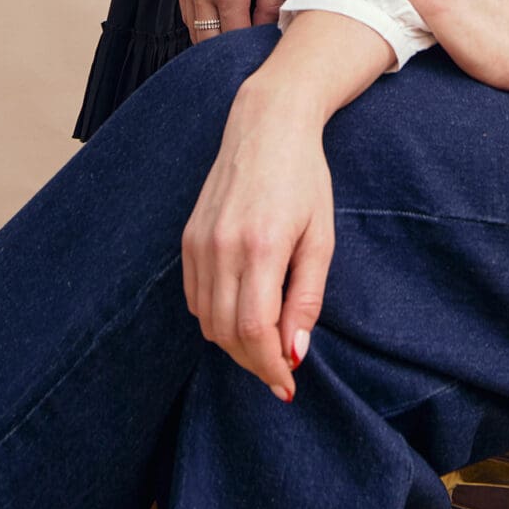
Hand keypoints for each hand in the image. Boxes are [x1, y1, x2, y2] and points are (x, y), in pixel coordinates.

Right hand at [177, 0, 288, 42]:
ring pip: (194, 30)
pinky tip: (222, 18)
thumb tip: (270, 27)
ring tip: (238, 36)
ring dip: (213, 39)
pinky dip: (203, 22)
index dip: (251, 49)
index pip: (235, 38)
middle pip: (208, 43)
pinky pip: (188, 13)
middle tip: (250, 50)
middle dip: (229, 52)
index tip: (266, 49)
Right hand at [181, 81, 332, 400]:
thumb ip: (306, 297)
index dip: (269, 366)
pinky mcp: (187, 238)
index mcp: (260, 246)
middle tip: (279, 372)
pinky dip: (215, 316)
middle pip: (225, 333)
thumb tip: (294, 352)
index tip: (287, 384)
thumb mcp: (321, 236)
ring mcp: (198, 243)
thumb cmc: (305, 177)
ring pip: (206, 321)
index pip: (253, 331)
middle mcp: (221, 247)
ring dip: (234, 343)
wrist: (267, 124)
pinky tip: (241, 311)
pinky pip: (195, 297)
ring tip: (265, 344)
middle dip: (253, 362)